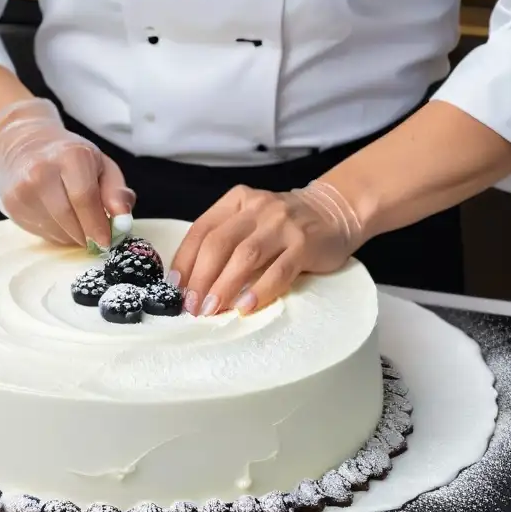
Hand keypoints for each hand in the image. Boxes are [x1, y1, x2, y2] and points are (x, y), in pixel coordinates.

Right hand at [0, 98, 134, 246]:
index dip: (98, 225)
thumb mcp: (100, 164)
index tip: (108, 242)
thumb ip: (116, 191)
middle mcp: (41, 171)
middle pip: (69, 219)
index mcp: (70, 155)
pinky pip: (41, 233)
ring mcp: (22, 189)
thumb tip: (123, 220)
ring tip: (77, 223)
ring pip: (56, 231)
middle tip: (96, 239)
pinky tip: (58, 219)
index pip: (85, 199)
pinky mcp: (11, 205)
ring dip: (73, 236)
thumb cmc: (69, 156)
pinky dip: (56, 234)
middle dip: (87, 235)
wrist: (23, 143)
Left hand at [169, 182, 363, 315]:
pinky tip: (245, 308)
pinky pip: (279, 270)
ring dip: (224, 286)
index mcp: (235, 201)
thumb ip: (225, 241)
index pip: (201, 231)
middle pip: (219, 244)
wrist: (335, 211)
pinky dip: (259, 291)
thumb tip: (193, 284)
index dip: (184, 261)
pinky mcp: (305, 244)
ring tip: (212, 310)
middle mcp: (257, 208)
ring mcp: (282, 225)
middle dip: (200, 278)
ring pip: (245, 257)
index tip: (175, 289)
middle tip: (192, 307)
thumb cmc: (283, 225)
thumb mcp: (249, 220)